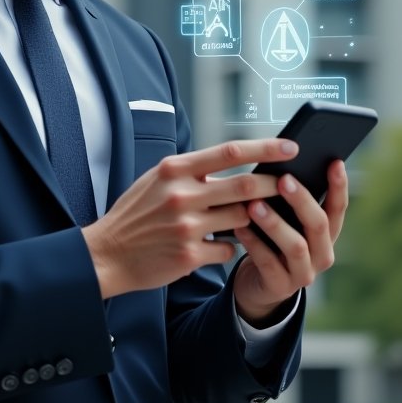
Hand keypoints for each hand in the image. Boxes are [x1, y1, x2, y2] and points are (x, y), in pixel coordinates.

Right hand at [81, 139, 297, 299]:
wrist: (107, 254)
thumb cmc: (135, 214)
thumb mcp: (156, 181)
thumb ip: (190, 172)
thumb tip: (229, 161)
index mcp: (174, 170)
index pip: (229, 152)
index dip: (264, 148)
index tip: (291, 147)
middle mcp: (181, 195)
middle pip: (245, 186)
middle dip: (275, 185)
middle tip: (294, 185)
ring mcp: (186, 226)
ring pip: (241, 219)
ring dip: (254, 219)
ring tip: (257, 219)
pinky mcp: (189, 255)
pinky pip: (228, 248)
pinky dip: (231, 246)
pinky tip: (220, 246)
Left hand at [230, 160, 348, 324]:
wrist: (257, 285)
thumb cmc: (271, 242)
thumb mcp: (285, 222)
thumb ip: (286, 201)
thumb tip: (278, 163)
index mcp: (326, 235)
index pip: (338, 208)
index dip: (339, 186)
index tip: (335, 162)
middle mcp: (322, 254)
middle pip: (318, 225)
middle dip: (302, 200)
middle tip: (283, 179)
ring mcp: (303, 274)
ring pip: (295, 246)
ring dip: (275, 223)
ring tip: (255, 205)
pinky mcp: (280, 287)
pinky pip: (268, 263)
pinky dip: (254, 243)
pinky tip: (240, 227)